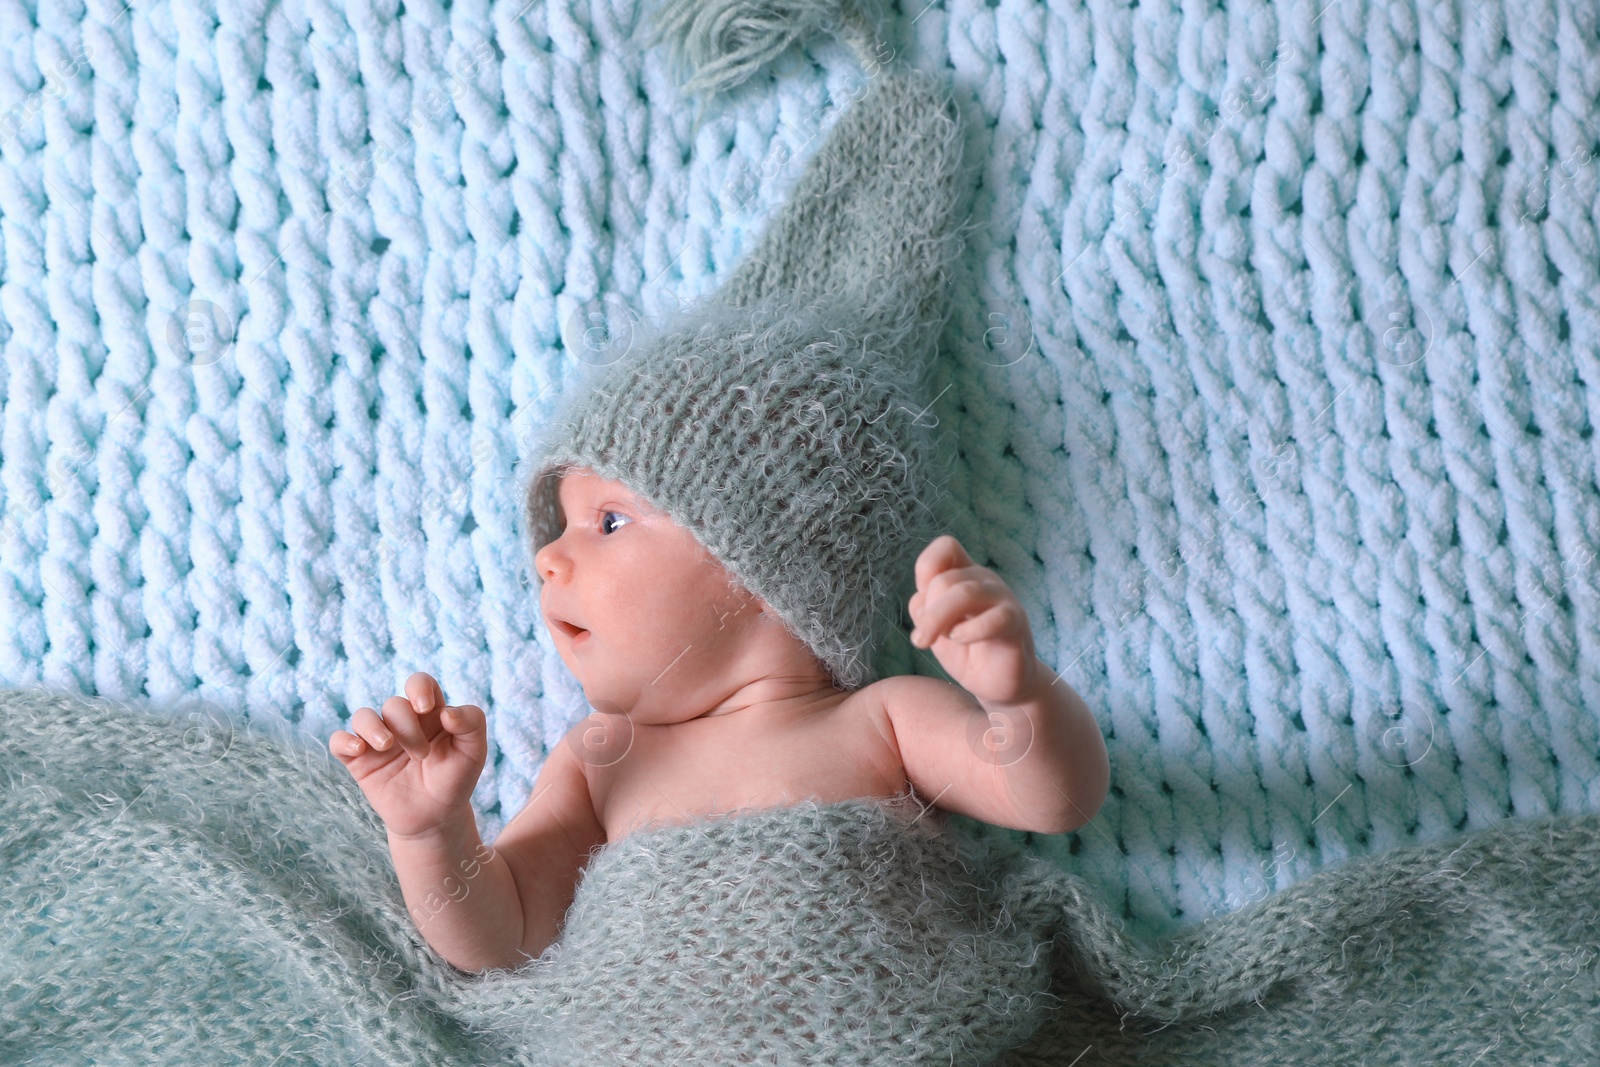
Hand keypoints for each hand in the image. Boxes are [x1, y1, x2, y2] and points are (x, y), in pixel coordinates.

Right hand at [329, 671, 488, 839]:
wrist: (436, 817)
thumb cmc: (456, 779)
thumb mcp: (474, 751)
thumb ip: (472, 722)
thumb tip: (447, 711)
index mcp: (429, 714)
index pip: (419, 683)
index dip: (418, 687)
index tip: (425, 707)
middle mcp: (401, 722)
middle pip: (394, 704)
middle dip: (407, 727)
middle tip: (422, 755)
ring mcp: (378, 741)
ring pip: (362, 716)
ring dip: (373, 727)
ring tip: (387, 746)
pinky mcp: (360, 761)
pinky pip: (339, 741)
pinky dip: (344, 741)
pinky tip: (358, 749)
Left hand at [907, 535, 1041, 706]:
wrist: (997, 684)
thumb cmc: (966, 652)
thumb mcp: (936, 629)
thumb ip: (924, 608)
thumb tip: (921, 602)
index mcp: (964, 575)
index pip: (947, 547)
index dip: (926, 569)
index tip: (923, 604)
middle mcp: (985, 580)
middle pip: (945, 580)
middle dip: (927, 612)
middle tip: (923, 639)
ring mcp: (1003, 598)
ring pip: (965, 594)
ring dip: (937, 620)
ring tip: (928, 643)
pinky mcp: (1016, 622)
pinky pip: (996, 617)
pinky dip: (971, 630)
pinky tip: (959, 641)